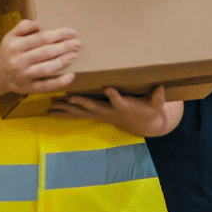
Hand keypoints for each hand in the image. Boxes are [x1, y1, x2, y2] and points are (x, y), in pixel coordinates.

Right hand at [0, 18, 79, 95]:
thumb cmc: (8, 51)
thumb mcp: (10, 35)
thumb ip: (23, 26)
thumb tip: (38, 23)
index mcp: (15, 46)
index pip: (41, 38)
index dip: (58, 35)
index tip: (72, 32)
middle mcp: (19, 61)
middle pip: (45, 53)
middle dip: (64, 47)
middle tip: (78, 43)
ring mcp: (23, 76)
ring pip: (46, 69)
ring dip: (63, 62)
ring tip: (74, 55)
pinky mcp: (27, 88)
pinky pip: (45, 86)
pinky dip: (59, 82)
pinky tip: (71, 76)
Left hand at [49, 85, 183, 136]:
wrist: (143, 124)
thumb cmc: (149, 110)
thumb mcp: (156, 104)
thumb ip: (158, 97)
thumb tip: (161, 87)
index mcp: (125, 106)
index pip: (120, 101)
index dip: (114, 96)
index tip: (108, 89)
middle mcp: (110, 111)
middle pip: (94, 107)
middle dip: (81, 103)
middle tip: (68, 99)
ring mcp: (101, 113)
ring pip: (82, 112)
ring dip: (66, 109)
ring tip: (51, 106)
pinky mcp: (96, 113)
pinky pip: (78, 113)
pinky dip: (64, 111)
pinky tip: (50, 110)